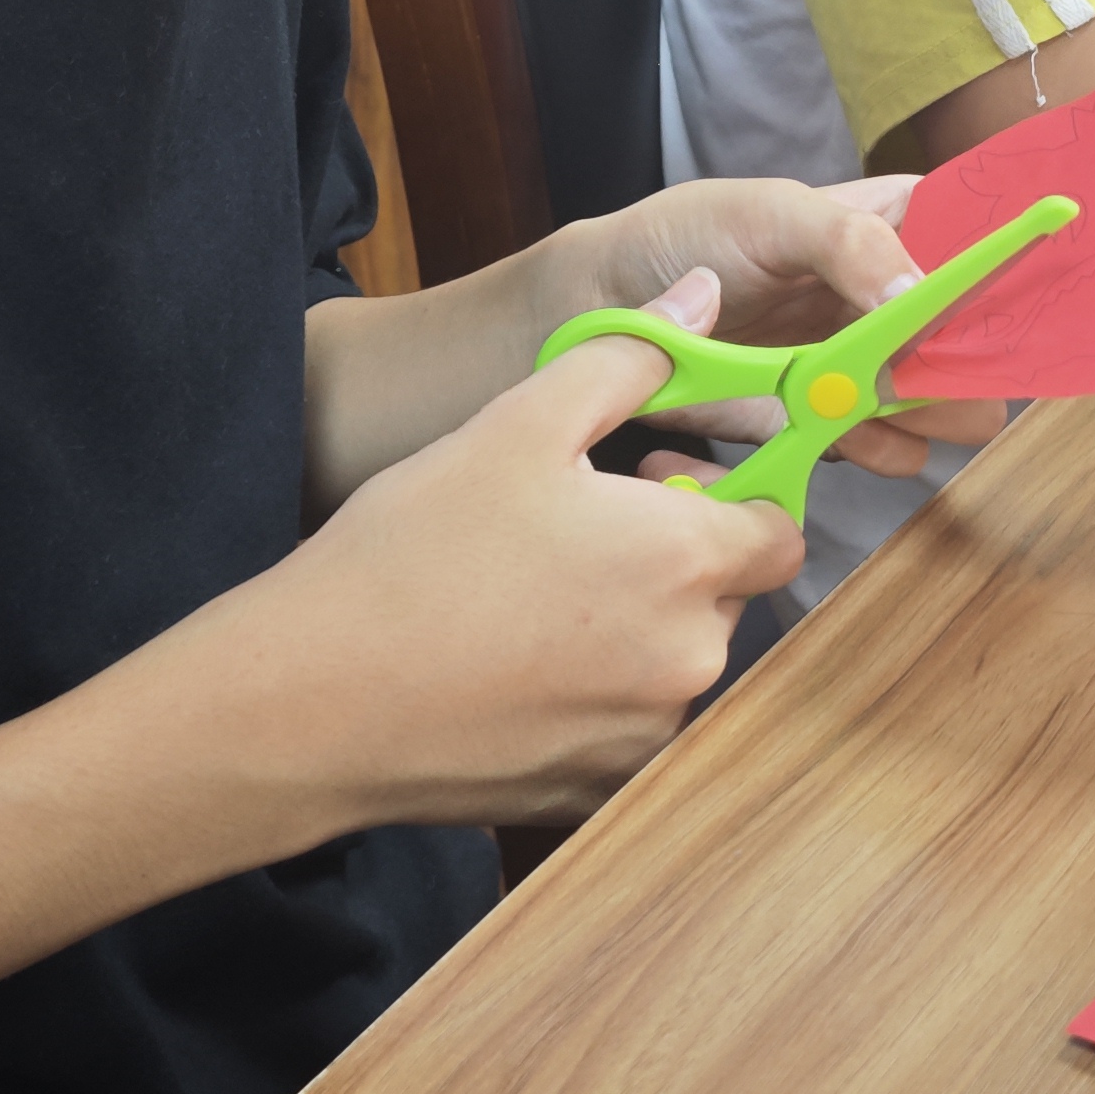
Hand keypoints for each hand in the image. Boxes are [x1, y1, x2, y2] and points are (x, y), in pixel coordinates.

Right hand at [243, 283, 806, 827]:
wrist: (314, 700)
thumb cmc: (412, 553)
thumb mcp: (518, 422)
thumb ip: (630, 356)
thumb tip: (703, 300)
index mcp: (685, 560)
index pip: (780, 527)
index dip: (727, 494)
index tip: (652, 481)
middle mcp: (689, 660)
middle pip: (728, 597)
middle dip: (675, 560)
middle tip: (574, 531)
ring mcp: (644, 737)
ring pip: (676, 664)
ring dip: (634, 629)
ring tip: (530, 598)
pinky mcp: (598, 793)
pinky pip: (626, 730)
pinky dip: (590, 698)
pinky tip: (512, 665)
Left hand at [558, 177, 1005, 479]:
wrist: (602, 312)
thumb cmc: (683, 238)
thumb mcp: (769, 212)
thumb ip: (848, 243)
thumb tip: (919, 291)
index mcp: (884, 224)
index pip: (973, 238)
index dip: (1010, 265)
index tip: (1034, 290)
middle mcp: (884, 297)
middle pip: (969, 333)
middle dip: (978, 357)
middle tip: (965, 368)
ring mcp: (859, 364)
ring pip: (937, 400)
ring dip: (937, 411)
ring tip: (915, 408)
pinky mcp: (824, 421)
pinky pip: (880, 447)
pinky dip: (880, 451)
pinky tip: (861, 438)